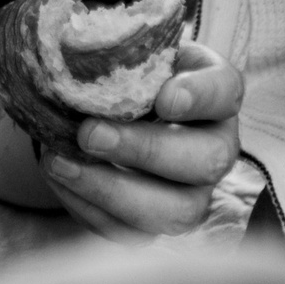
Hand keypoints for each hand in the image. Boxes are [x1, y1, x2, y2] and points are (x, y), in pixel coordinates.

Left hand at [39, 40, 244, 240]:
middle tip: (90, 133)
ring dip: (113, 190)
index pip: (225, 92)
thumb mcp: (128, 50)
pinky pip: (132, 233)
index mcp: (216, 94)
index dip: (200, 98)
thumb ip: (118, 51)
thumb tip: (78, 58)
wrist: (104, 109)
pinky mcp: (157, 225)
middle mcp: (216, 148)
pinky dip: (89, 208)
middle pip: (206, 161)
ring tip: (61, 162)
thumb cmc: (123, 72)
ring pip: (176, 211)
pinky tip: (60, 177)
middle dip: (145, 150)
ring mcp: (193, 193)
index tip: (164, 99)